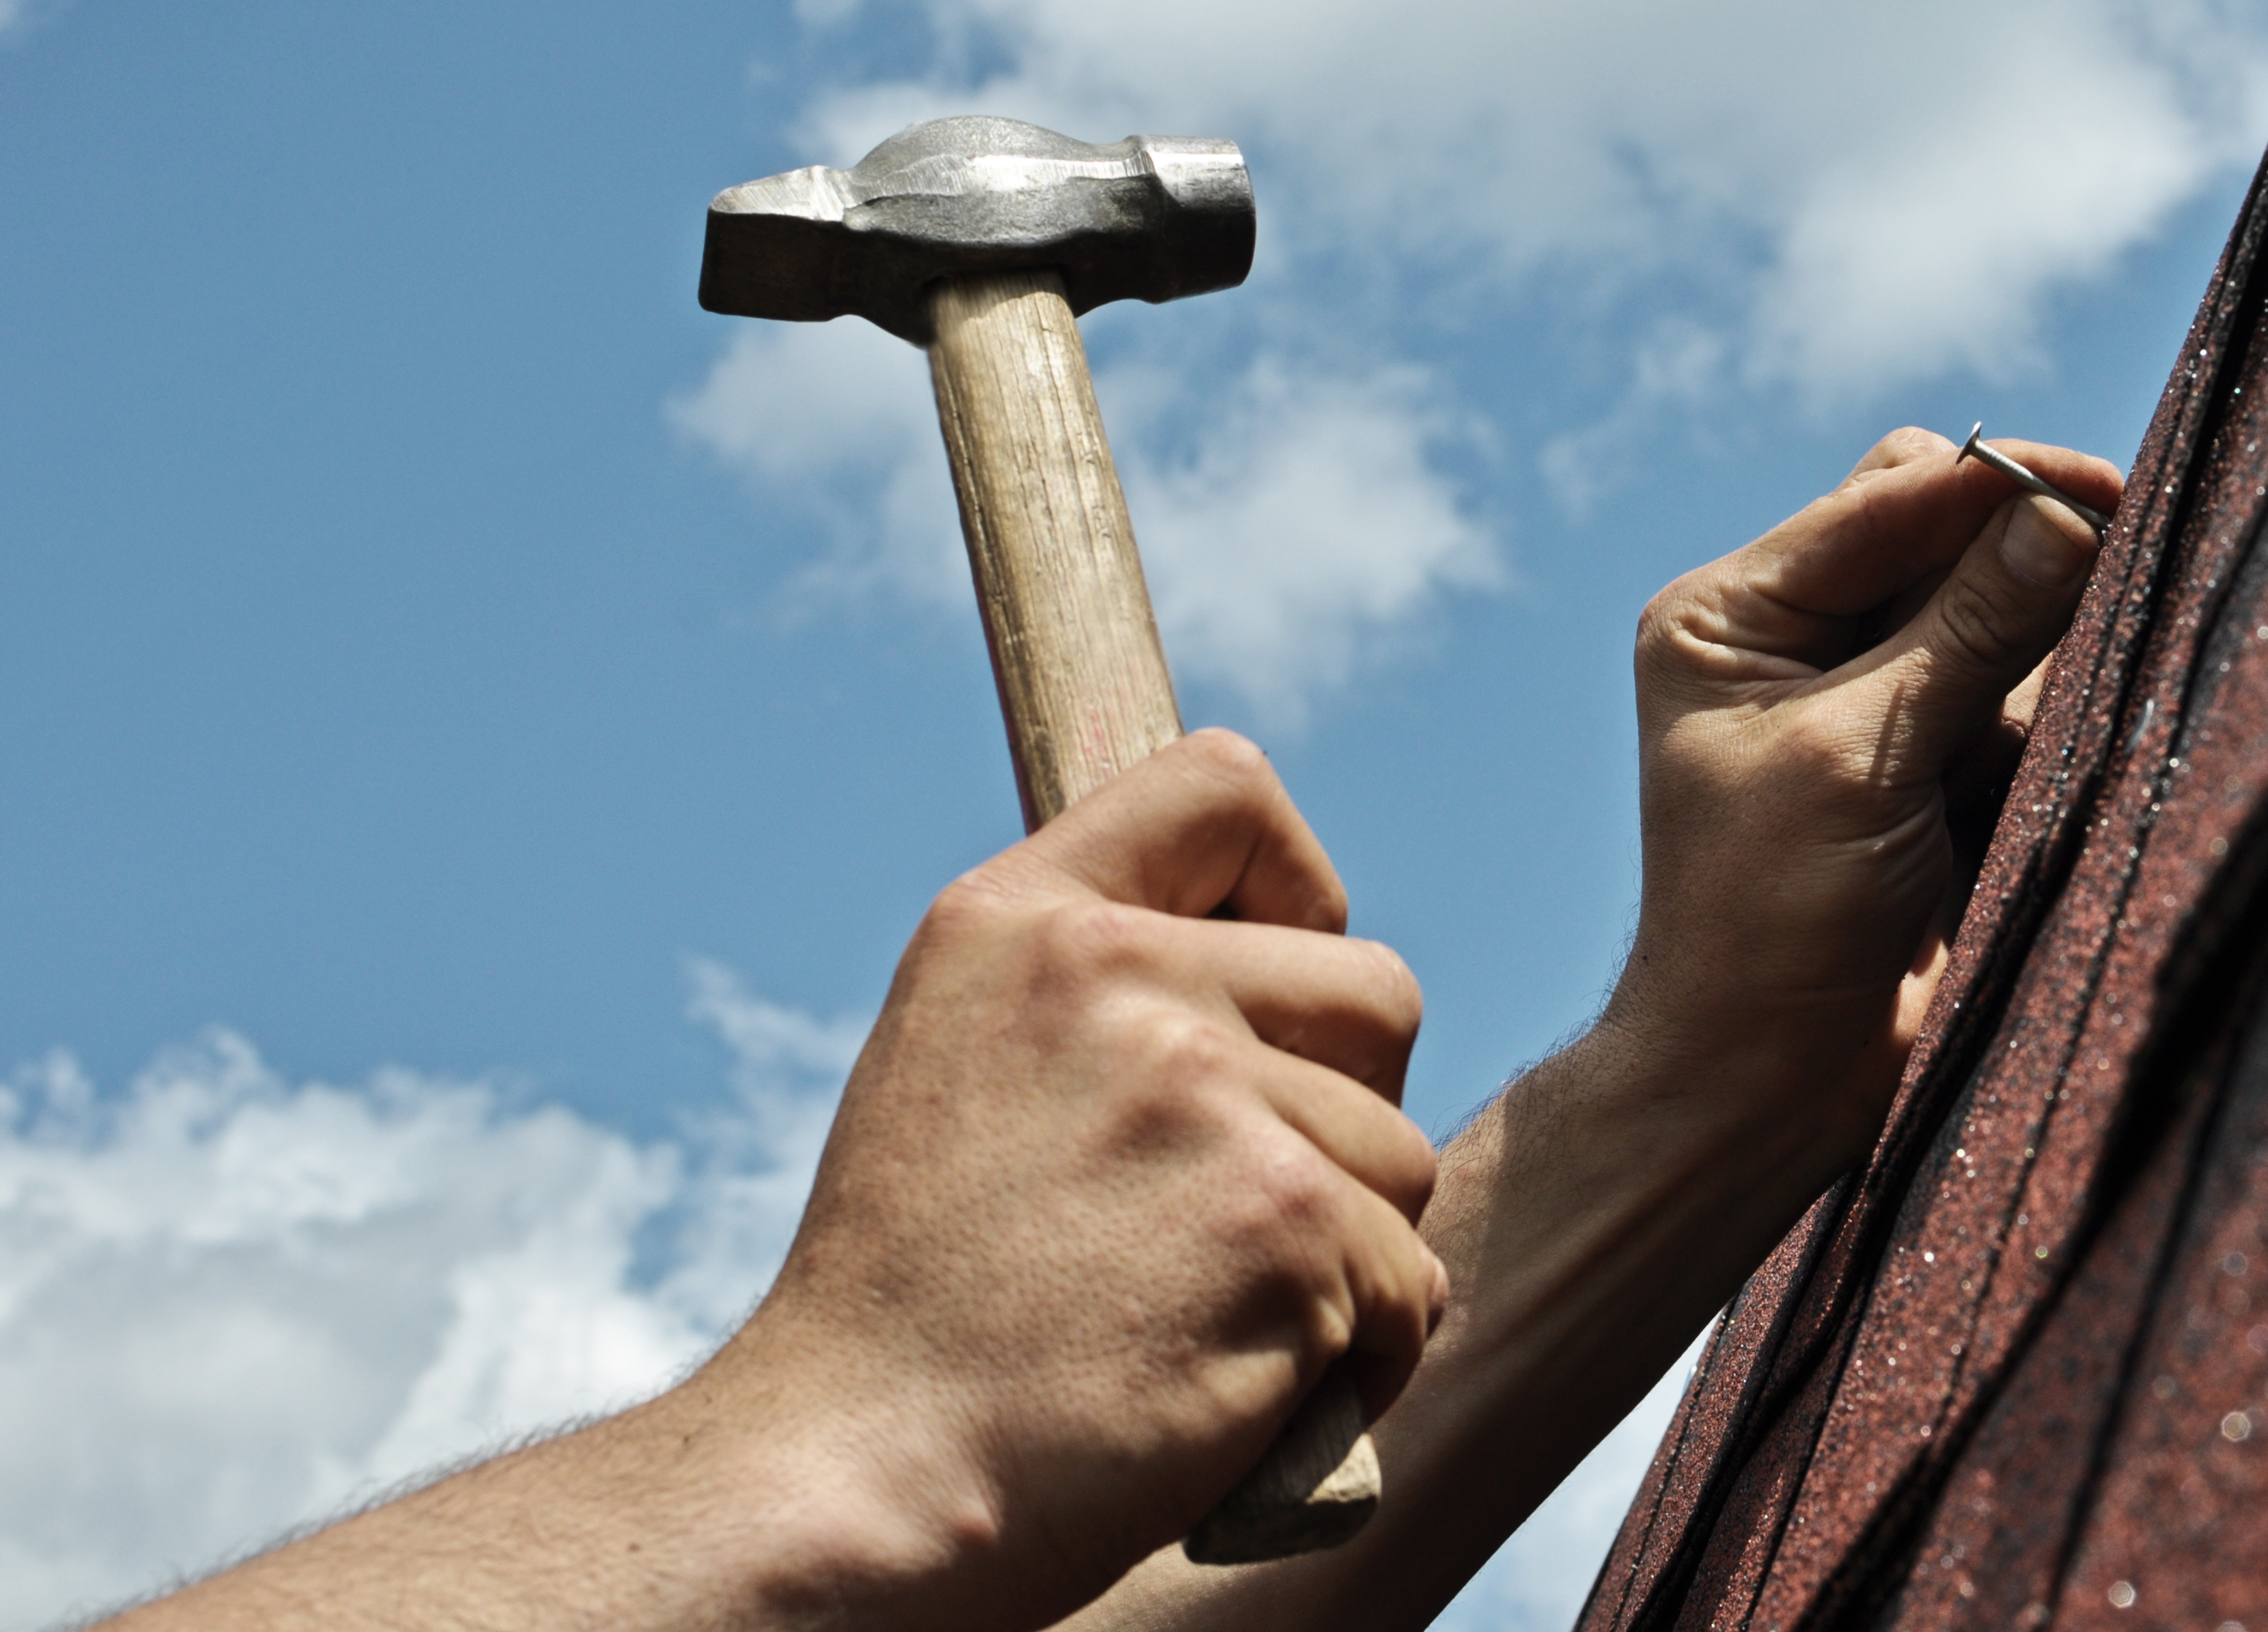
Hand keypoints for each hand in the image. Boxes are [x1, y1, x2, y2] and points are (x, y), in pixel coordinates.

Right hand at [686, 731, 1445, 1630]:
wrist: (855, 1482)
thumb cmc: (913, 1308)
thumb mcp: (956, 1064)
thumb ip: (1093, 985)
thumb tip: (1268, 952)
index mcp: (1021, 918)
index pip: (1227, 785)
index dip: (1294, 886)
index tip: (1271, 990)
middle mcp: (1114, 974)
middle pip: (1375, 991)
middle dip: (1345, 1108)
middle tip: (1228, 1209)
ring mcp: (1204, 1093)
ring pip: (1399, 1154)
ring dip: (1345, 1252)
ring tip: (1202, 1314)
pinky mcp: (1283, 1223)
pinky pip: (1411, 1280)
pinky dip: (1358, 1358)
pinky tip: (1239, 1388)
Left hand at [1607, 429, 2120, 1186]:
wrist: (1773, 1084)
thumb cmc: (1770, 922)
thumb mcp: (1860, 758)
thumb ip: (1968, 629)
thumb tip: (2070, 512)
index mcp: (1732, 613)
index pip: (1890, 497)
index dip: (2001, 488)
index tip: (2110, 493)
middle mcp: (1797, 636)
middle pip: (1951, 532)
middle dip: (2026, 563)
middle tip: (2102, 597)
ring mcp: (1876, 695)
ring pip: (2006, 607)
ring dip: (2046, 648)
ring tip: (2026, 739)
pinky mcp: (1941, 760)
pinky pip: (2028, 693)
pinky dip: (2055, 714)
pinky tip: (2049, 770)